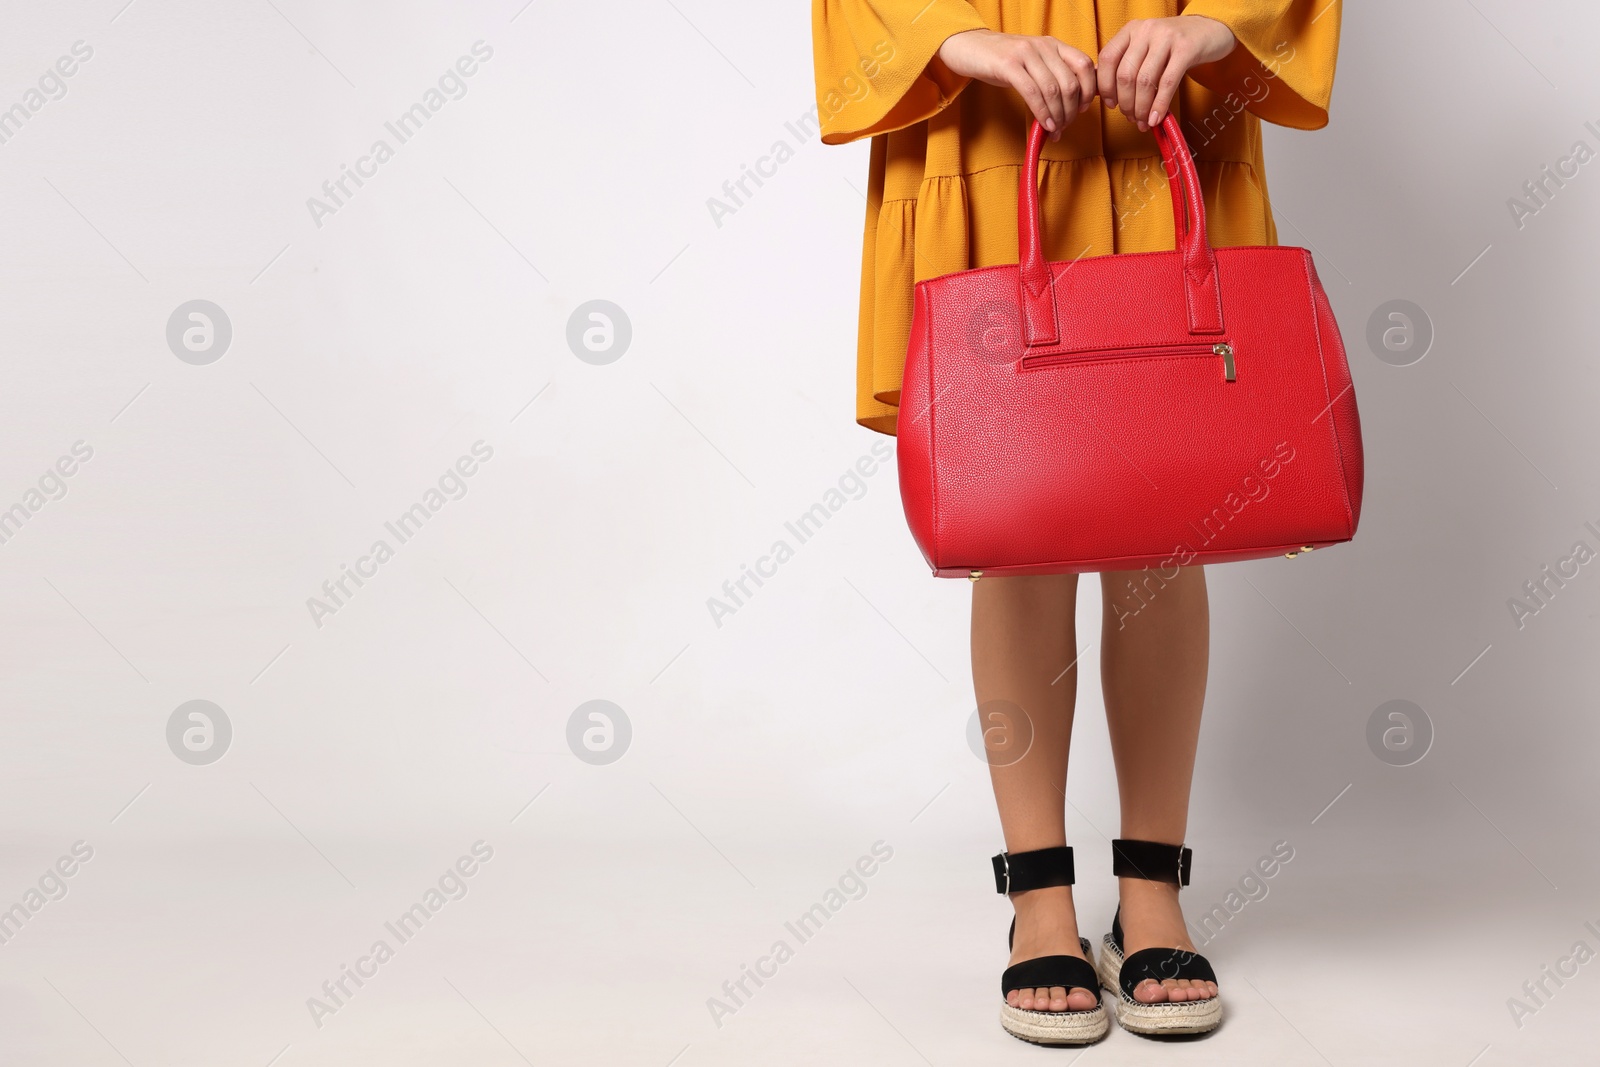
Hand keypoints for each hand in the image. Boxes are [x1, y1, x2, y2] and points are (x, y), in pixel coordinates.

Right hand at [937, 29, 1095, 139]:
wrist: (970, 46)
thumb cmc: (1002, 60)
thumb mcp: (1033, 62)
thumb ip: (1052, 75)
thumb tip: (1071, 104)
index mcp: (1054, 44)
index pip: (1084, 65)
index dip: (1088, 91)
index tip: (1081, 110)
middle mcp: (1043, 46)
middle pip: (1069, 83)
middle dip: (1070, 112)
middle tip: (1063, 127)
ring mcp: (1026, 53)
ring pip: (1053, 90)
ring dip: (1056, 116)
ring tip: (1053, 130)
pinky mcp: (1008, 64)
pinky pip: (1032, 93)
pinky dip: (1041, 112)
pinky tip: (1043, 125)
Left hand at [1096, 16, 1235, 131]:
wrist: (1209, 28)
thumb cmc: (1173, 45)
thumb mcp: (1146, 47)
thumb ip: (1126, 64)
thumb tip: (1103, 94)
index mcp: (1131, 29)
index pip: (1107, 59)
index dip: (1106, 86)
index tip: (1111, 105)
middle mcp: (1146, 30)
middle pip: (1125, 75)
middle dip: (1126, 103)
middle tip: (1131, 118)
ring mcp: (1166, 37)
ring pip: (1144, 81)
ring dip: (1141, 108)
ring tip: (1143, 121)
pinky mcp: (1186, 48)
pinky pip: (1167, 83)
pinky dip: (1159, 105)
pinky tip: (1156, 118)